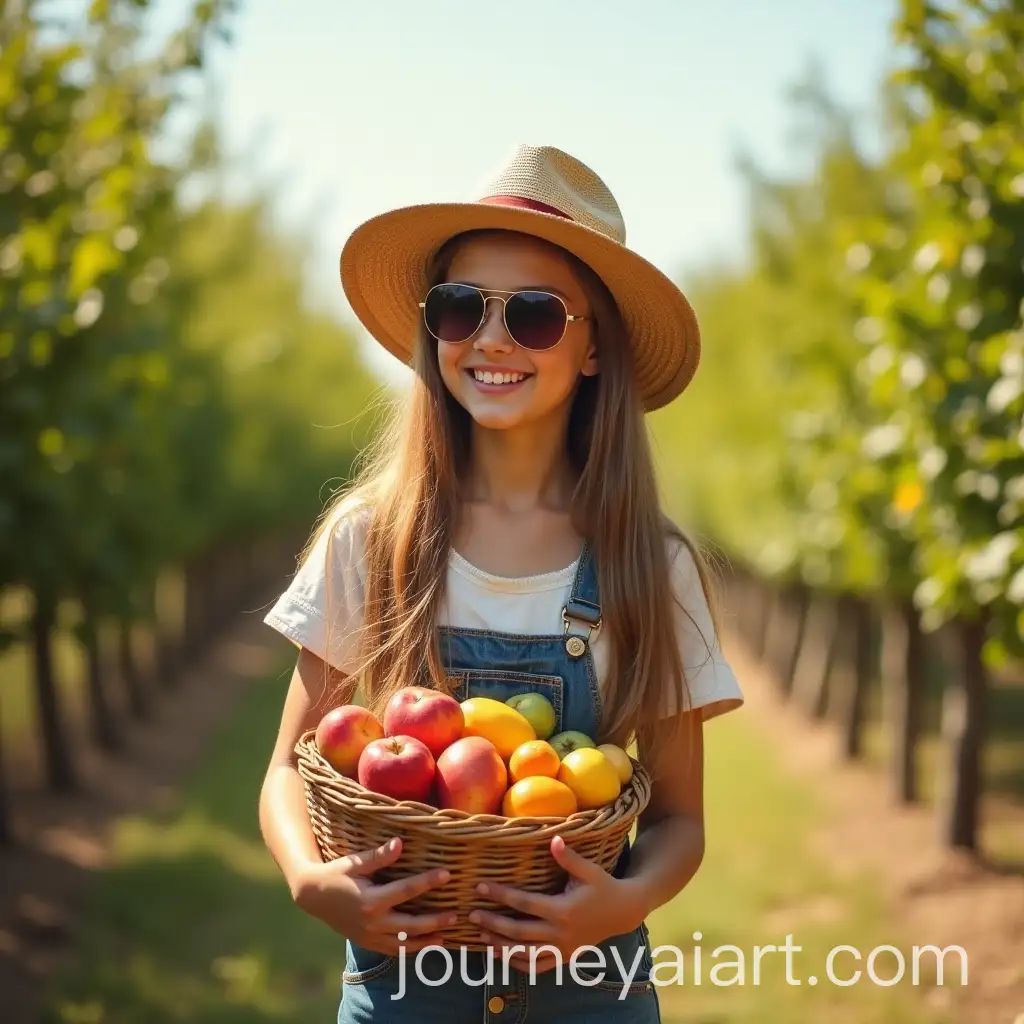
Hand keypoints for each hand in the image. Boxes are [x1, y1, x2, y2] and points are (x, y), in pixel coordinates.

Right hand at [291, 837, 454, 955]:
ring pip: (403, 942)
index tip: (447, 874)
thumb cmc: (337, 874)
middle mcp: (372, 922)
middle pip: (410, 923)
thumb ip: (379, 856)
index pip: (406, 890)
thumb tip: (399, 843)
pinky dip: (410, 949)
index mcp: (371, 899)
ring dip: (426, 941)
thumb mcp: (355, 862)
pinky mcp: (368, 943)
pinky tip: (426, 946)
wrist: (314, 896)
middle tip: (456, 915)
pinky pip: (393, 950)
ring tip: (447, 937)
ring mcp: (370, 936)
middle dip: (434, 920)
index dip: (427, 882)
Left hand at [468, 836, 644, 973]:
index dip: (502, 895)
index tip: (481, 887)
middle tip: (472, 916)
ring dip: (501, 947)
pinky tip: (501, 956)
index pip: (525, 903)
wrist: (622, 913)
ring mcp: (562, 949)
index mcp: (564, 910)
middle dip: (494, 924)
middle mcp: (561, 933)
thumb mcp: (589, 870)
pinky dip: (518, 964)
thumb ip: (569, 858)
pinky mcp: (564, 958)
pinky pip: (538, 966)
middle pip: (520, 932)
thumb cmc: (603, 886)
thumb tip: (554, 839)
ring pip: (525, 954)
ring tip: (481, 937)